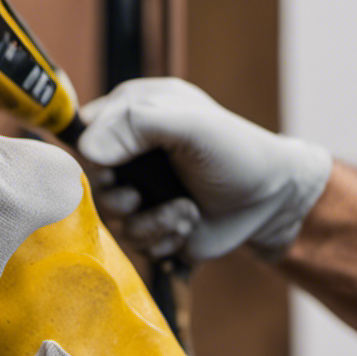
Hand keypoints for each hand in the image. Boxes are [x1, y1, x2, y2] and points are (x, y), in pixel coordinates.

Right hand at [78, 78, 331, 261]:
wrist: (271, 202)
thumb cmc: (237, 153)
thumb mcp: (191, 126)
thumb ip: (138, 125)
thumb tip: (88, 149)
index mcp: (135, 113)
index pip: (85, 132)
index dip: (92, 157)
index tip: (113, 172)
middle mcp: (131, 150)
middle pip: (90, 182)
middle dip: (118, 198)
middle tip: (140, 198)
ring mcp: (141, 188)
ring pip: (111, 218)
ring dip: (150, 222)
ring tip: (185, 212)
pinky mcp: (152, 222)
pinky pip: (134, 242)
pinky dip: (162, 238)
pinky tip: (187, 224)